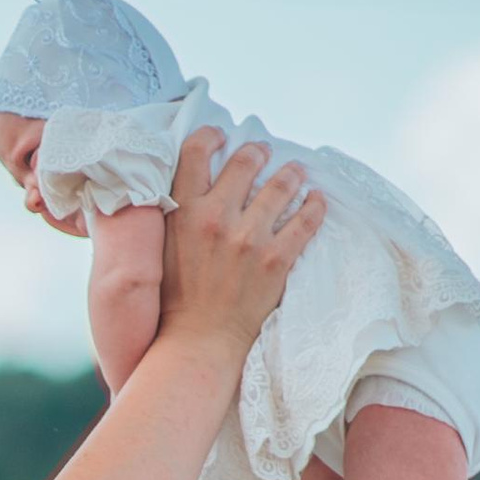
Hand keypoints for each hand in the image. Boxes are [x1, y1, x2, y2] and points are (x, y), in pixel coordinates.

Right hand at [157, 123, 323, 360]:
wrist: (197, 342)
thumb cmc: (175, 300)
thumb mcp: (162, 249)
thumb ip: (175, 215)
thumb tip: (185, 188)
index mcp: (183, 213)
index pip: (196, 152)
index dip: (211, 137)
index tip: (221, 137)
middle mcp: (215, 219)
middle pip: (245, 162)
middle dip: (258, 152)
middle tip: (264, 153)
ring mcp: (248, 239)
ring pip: (281, 186)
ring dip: (292, 174)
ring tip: (296, 172)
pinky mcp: (275, 260)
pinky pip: (306, 222)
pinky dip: (315, 207)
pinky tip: (317, 201)